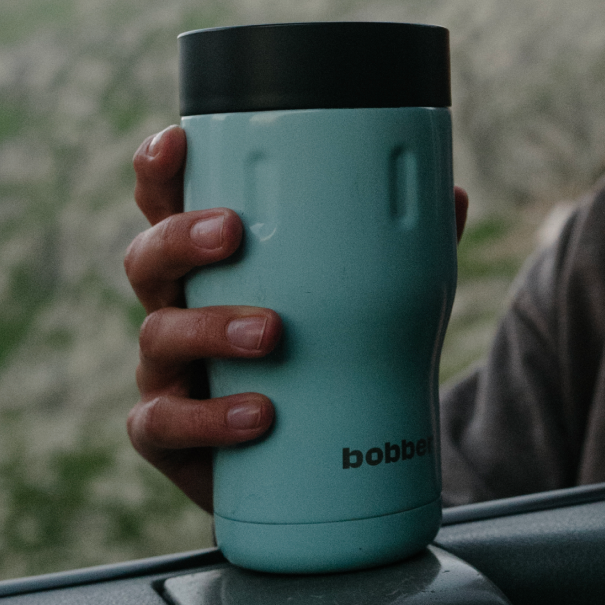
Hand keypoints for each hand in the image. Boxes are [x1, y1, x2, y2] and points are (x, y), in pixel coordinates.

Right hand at [124, 125, 469, 512]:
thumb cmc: (331, 358)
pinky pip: (165, 425)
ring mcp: (166, 372)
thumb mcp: (368, 301)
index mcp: (214, 263)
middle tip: (232, 233)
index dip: (160, 169)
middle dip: (182, 237)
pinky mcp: (169, 436)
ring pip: (159, 335)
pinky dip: (211, 419)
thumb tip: (454, 195)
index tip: (177, 141)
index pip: (171, 204)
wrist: (317, 463)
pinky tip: (258, 415)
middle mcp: (178, 307)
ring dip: (210, 327)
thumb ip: (404, 251)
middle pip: (149, 258)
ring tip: (271, 333)